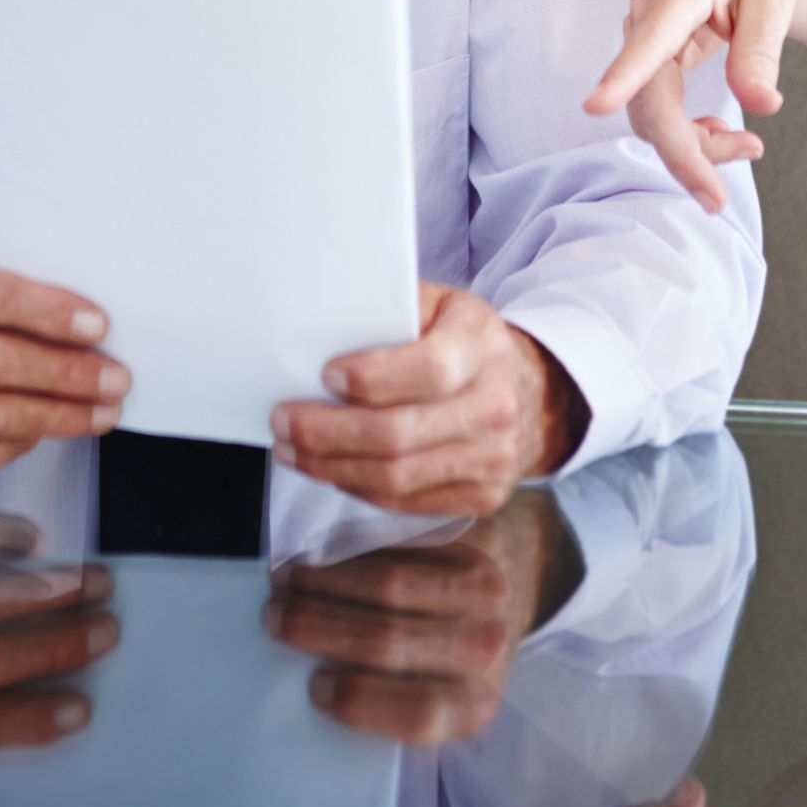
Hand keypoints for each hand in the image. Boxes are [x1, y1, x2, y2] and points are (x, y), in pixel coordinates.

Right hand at [263, 490, 578, 742]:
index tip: (314, 687)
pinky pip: (399, 538)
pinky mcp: (477, 536)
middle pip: (389, 640)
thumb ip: (393, 695)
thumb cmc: (459, 644)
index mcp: (477, 703)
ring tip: (285, 579)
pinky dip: (349, 542)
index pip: (417, 713)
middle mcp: (488, 647)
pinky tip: (316, 546)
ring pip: (387, 582)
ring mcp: (486, 587)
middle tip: (274, 617)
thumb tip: (312, 681)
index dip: (359, 703)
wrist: (526, 573)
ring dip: (323, 580)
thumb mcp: (441, 689)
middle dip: (317, 628)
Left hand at [271, 284, 587, 514]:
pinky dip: (357, 487)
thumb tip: (317, 334)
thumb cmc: (459, 339)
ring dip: (332, 467)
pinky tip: (328, 468)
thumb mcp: (437, 305)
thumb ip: (389, 314)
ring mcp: (493, 458)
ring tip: (292, 449)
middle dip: (328, 432)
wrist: (523, 391)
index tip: (325, 374)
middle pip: (401, 433)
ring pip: (397, 478)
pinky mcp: (482, 496)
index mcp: (482, 344)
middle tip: (283, 421)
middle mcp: (495, 405)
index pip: (430, 369)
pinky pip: (405, 502)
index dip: (373, 377)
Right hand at [584, 0, 789, 211]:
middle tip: (718, 201)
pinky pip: (657, 106)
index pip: (650, 37)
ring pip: (651, 111)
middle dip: (682, 153)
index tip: (596, 104)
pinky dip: (689, 133)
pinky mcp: (649, 54)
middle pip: (649, 97)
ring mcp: (643, 34)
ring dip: (692, 146)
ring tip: (749, 148)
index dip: (624, 74)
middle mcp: (648, 13)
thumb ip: (762, 49)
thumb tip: (763, 105)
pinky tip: (724, 136)